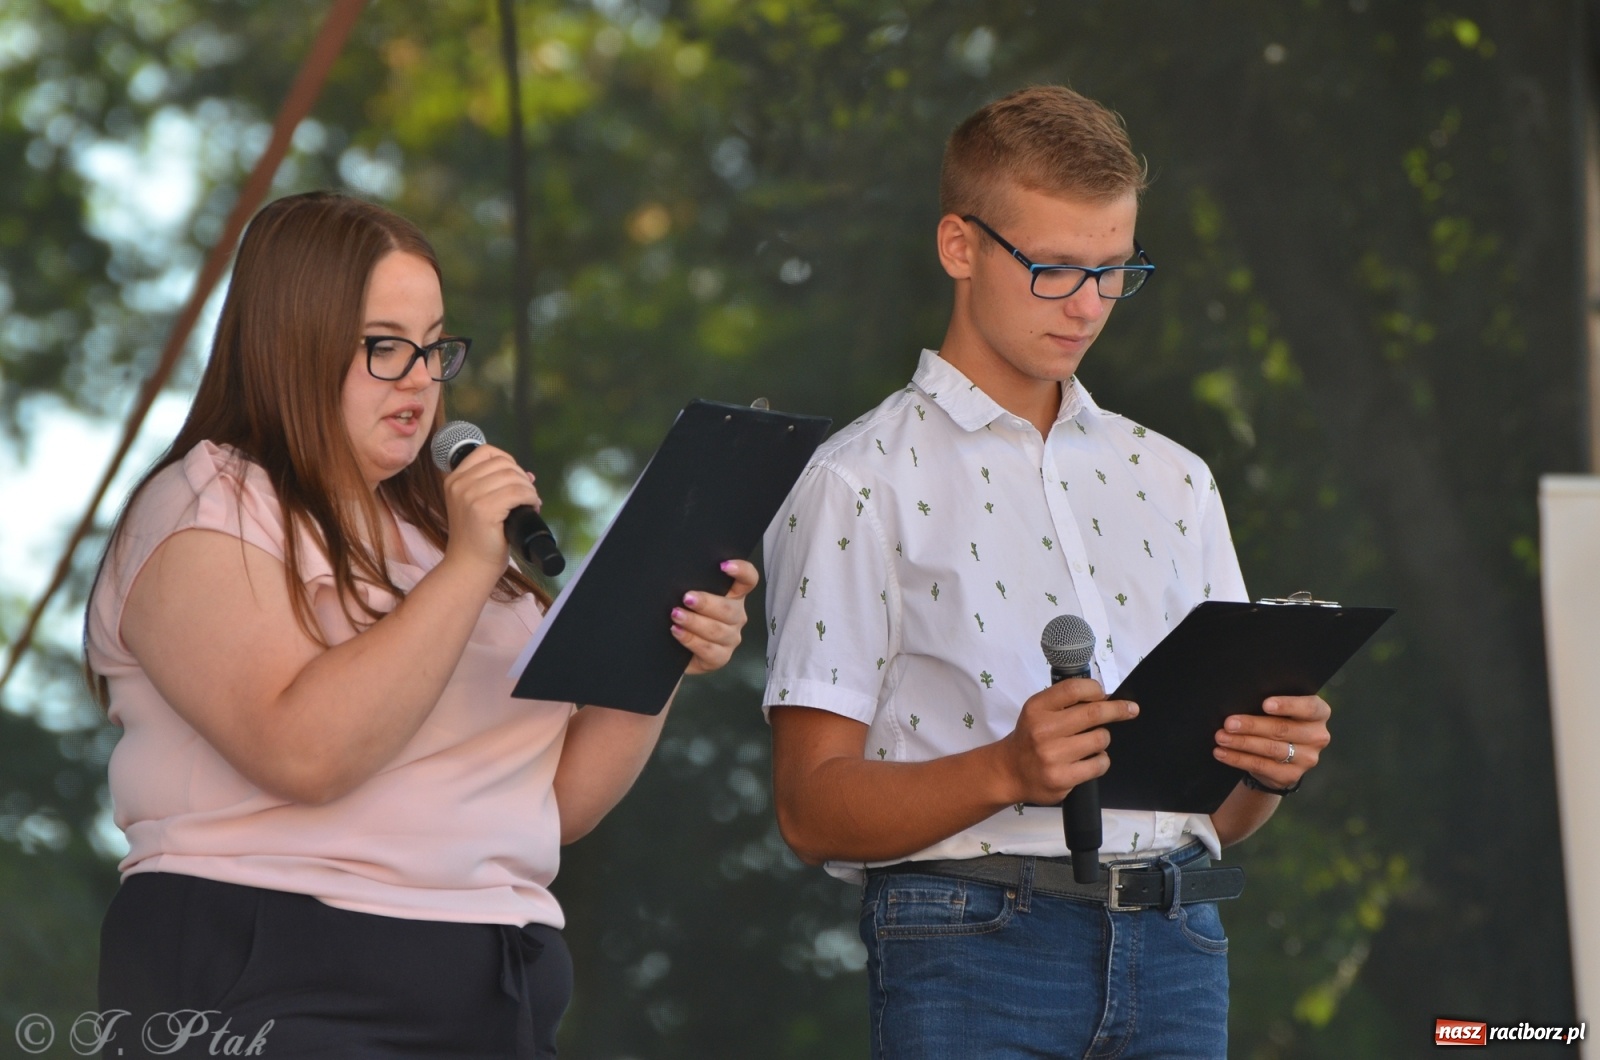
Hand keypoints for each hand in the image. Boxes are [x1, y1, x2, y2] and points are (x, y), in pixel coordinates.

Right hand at [440, 444, 541, 577]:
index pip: (486, 451)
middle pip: (503, 463)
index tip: (516, 478)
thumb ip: (496, 485)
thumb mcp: (477, 504)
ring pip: (512, 476)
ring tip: (530, 502)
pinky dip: (530, 498)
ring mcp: (470, 496)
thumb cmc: (476, 539)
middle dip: (522, 477)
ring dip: (528, 488)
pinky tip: (532, 507)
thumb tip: (528, 474)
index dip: (508, 460)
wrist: (468, 566)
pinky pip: (517, 492)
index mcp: (454, 479)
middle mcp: (459, 484)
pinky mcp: (484, 509)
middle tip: (527, 495)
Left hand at [675, 559, 757, 674]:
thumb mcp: (690, 599)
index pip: (748, 580)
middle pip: (729, 609)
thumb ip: (693, 586)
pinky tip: (677, 632)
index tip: (723, 566)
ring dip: (694, 622)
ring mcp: (731, 638)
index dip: (741, 571)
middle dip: (706, 603)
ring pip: (718, 630)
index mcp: (734, 596)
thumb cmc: (685, 616)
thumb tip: (679, 578)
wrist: (675, 648)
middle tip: (686, 598)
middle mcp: (736, 616)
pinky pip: (709, 650)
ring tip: (676, 615)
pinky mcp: (721, 657)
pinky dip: (691, 640)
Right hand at [995, 678, 1138, 805]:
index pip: (1074, 689)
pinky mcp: (1062, 779)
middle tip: (1130, 709)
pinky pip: (1099, 765)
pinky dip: (1101, 760)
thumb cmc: (1030, 738)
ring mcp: (1053, 756)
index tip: (1105, 694)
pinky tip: (1090, 760)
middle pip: (1094, 713)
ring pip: (1100, 739)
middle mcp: (1043, 730)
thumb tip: (1104, 699)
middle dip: (1117, 710)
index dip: (1095, 689)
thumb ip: (1065, 703)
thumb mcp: (1037, 712)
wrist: (1009, 771)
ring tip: (1092, 742)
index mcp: (1037, 708)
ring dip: (1103, 739)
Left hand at [1213, 694, 1330, 791]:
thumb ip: (1272, 705)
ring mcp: (1307, 758)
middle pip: (1282, 729)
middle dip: (1252, 725)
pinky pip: (1261, 765)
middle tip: (1229, 723)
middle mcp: (1318, 736)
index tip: (1265, 705)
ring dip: (1241, 743)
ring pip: (1270, 749)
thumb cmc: (1278, 721)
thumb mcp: (1281, 711)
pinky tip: (1222, 753)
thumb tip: (1241, 701)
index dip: (1287, 705)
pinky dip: (1238, 758)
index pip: (1308, 707)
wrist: (1281, 757)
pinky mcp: (1292, 775)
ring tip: (1221, 737)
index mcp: (1319, 713)